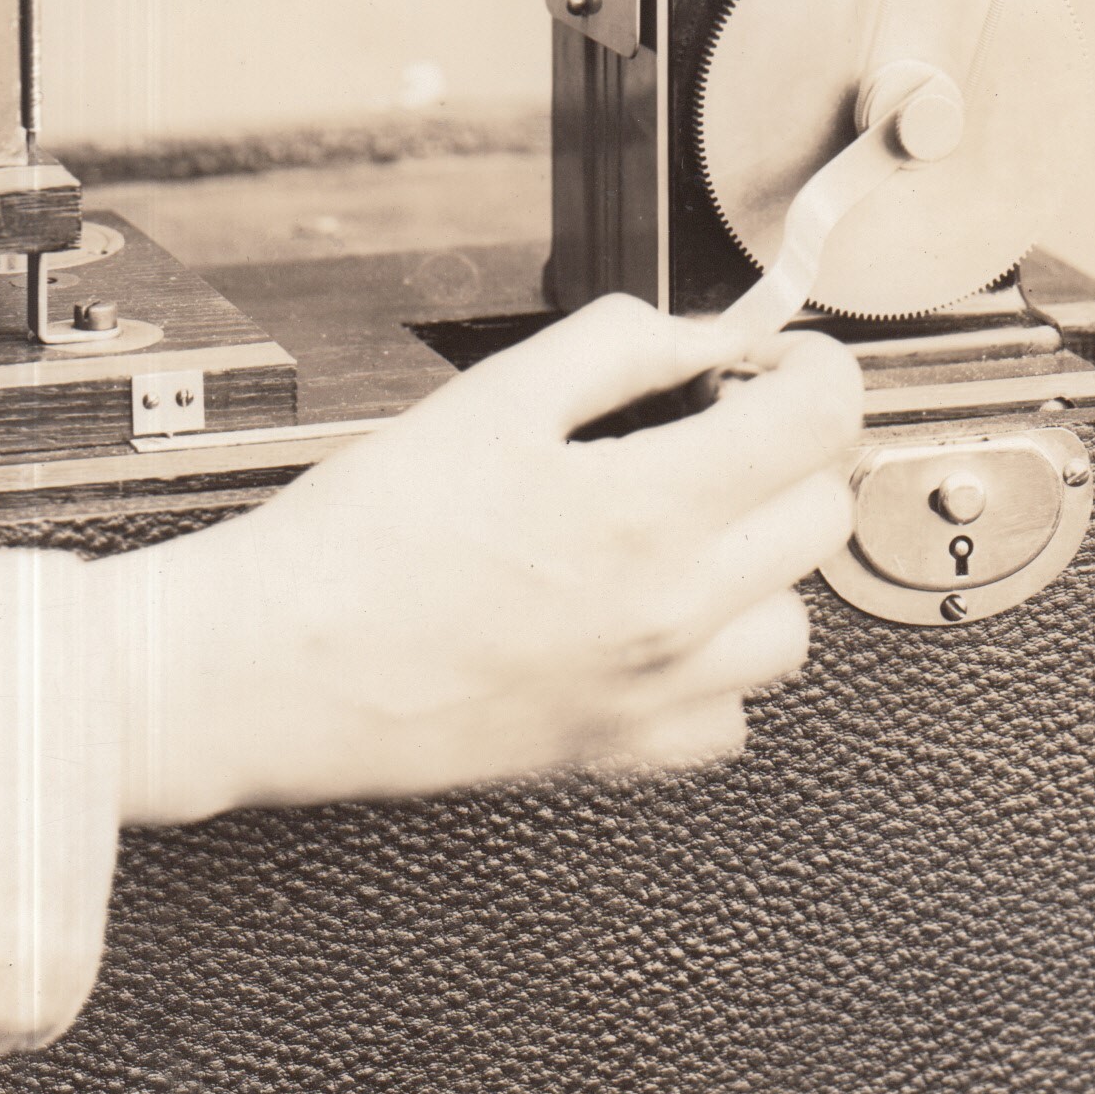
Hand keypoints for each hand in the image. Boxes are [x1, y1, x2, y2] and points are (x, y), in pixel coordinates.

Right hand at [105, 297, 860, 819]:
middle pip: (821, 515)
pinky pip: (729, 714)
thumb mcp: (492, 395)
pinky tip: (653, 620)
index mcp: (645, 508)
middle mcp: (672, 612)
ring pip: (794, 624)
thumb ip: (620, 347)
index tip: (790, 361)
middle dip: (784, 454)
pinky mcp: (616, 755)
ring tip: (684, 530)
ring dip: (761, 565)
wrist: (273, 665)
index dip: (818, 369)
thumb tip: (708, 338)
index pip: (819, 424)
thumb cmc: (360, 538)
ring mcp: (652, 695)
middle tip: (719, 429)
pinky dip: (714, 664)